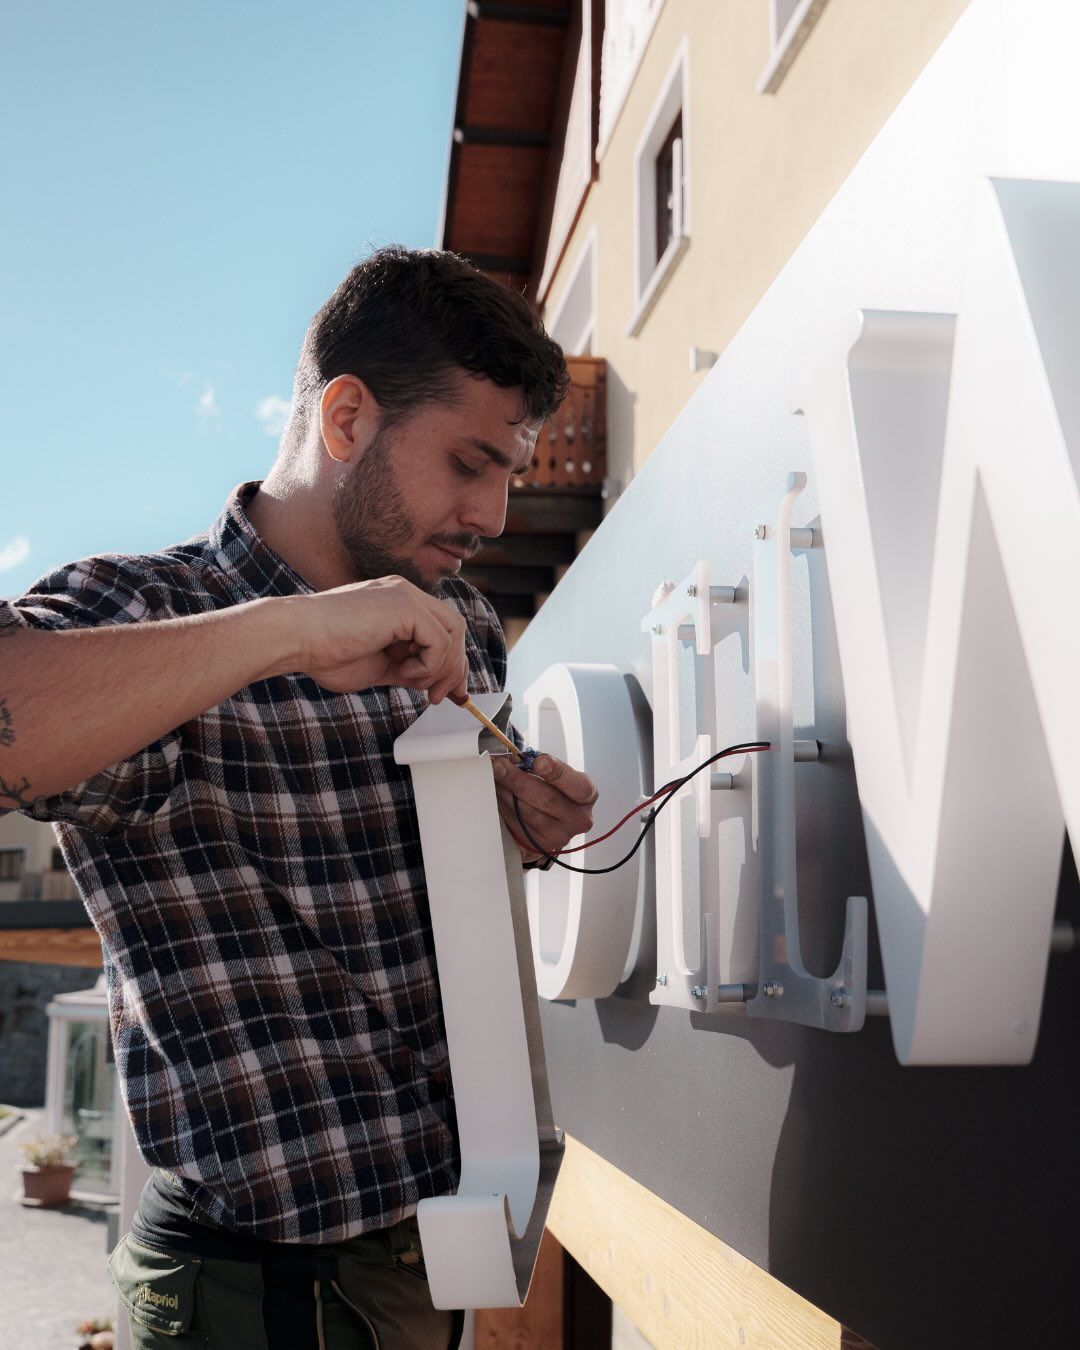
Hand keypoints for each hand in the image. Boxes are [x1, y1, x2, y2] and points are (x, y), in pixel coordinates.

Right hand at [267, 577, 468, 701]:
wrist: (297, 639)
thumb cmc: (325, 652)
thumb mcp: (380, 667)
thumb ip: (408, 669)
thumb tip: (434, 682)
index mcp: (398, 605)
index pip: (443, 628)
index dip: (452, 663)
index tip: (448, 692)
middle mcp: (406, 594)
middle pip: (455, 628)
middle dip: (454, 668)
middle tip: (441, 697)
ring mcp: (406, 595)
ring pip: (453, 633)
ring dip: (440, 668)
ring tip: (412, 682)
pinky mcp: (405, 605)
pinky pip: (440, 640)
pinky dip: (428, 663)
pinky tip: (401, 669)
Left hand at [491, 751, 597, 864]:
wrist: (547, 818)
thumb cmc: (552, 789)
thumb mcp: (553, 773)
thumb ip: (540, 765)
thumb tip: (514, 759)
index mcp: (587, 795)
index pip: (578, 786)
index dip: (557, 773)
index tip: (537, 761)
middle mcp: (578, 819)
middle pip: (547, 799)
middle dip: (518, 779)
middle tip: (499, 766)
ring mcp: (560, 836)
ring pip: (528, 812)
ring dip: (506, 792)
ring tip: (494, 777)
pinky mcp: (539, 847)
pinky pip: (516, 825)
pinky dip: (504, 807)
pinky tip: (497, 794)